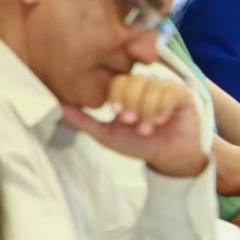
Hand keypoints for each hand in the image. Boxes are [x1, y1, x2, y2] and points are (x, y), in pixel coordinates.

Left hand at [62, 73, 207, 176]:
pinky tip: (162, 121)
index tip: (118, 115)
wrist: (168, 158)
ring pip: (152, 86)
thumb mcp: (106, 134)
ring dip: (147, 110)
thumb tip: (55, 105)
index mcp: (128, 91)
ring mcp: (166, 88)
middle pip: (135, 80)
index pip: (119, 81)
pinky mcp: (183, 94)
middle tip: (132, 122)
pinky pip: (170, 92)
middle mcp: (147, 85)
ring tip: (148, 128)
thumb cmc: (139, 145)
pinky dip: (162, 109)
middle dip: (131, 103)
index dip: (117, 96)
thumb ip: (82, 120)